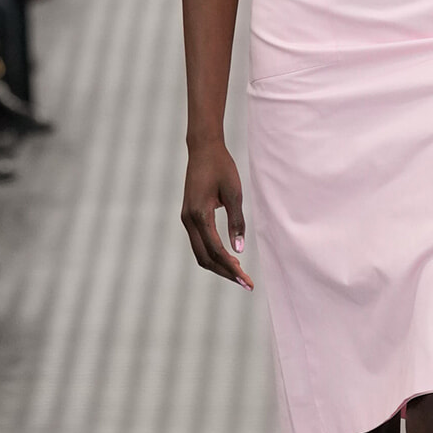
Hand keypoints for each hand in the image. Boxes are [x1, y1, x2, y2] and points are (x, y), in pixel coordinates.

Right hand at [181, 140, 252, 287]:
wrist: (203, 149)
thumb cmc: (221, 167)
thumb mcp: (234, 193)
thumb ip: (237, 222)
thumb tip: (239, 250)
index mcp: (199, 214)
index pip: (216, 250)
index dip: (231, 268)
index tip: (247, 280)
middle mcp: (188, 219)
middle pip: (205, 258)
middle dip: (225, 272)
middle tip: (246, 283)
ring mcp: (186, 218)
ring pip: (200, 253)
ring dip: (218, 265)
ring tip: (239, 273)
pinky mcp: (188, 216)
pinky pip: (199, 242)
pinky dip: (213, 254)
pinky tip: (229, 257)